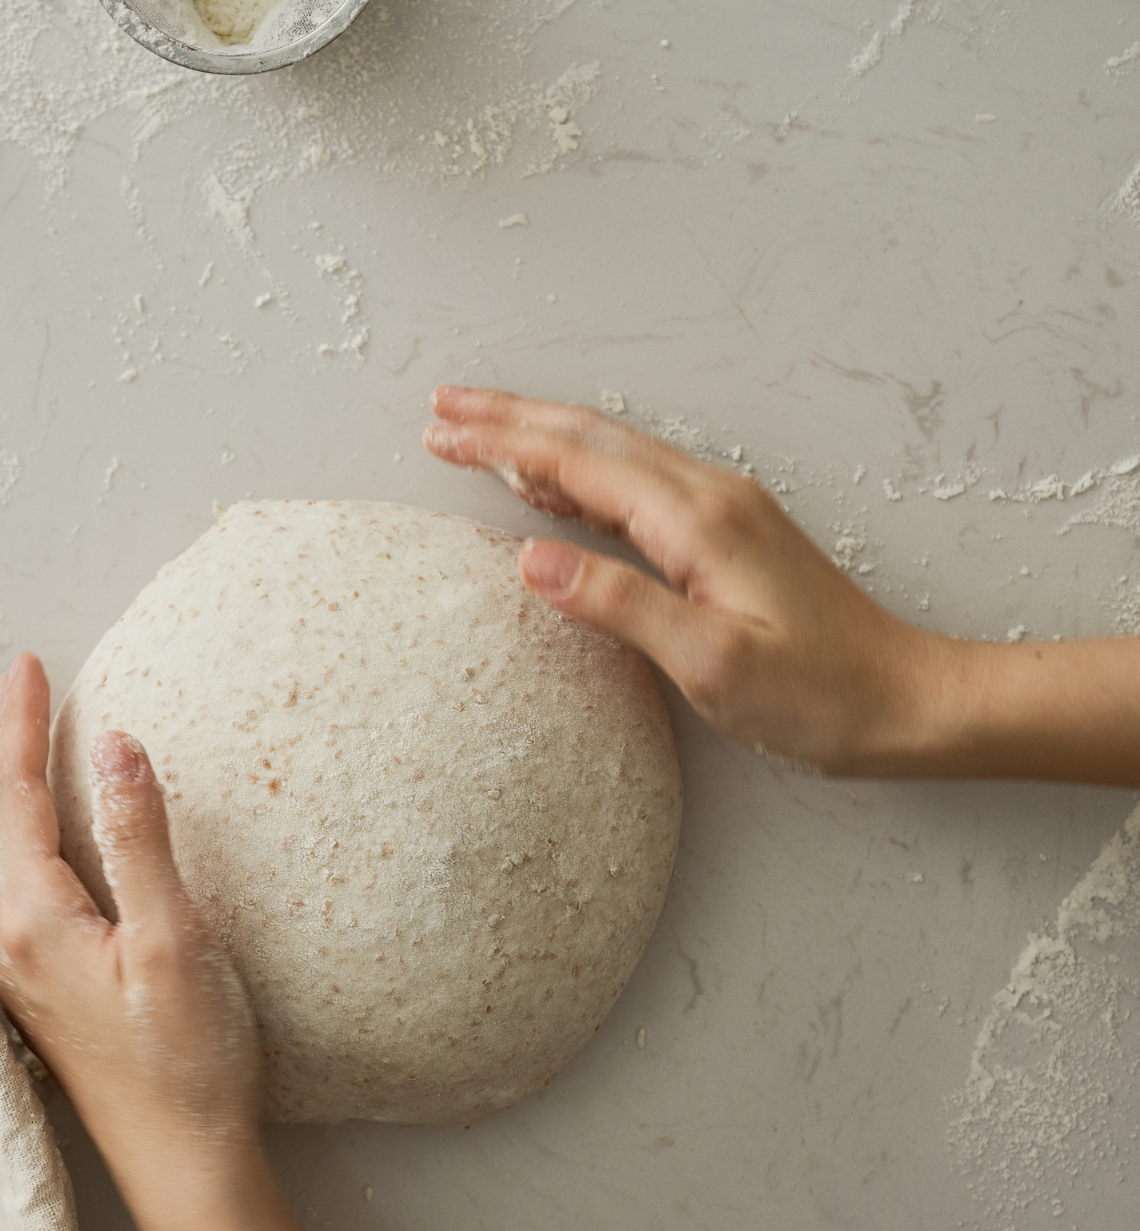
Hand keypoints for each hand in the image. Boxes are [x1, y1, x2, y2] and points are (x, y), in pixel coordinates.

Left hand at [0, 652, 488, 1230]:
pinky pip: (20, 887)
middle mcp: (11, 944)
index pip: (14, 795)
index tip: (29, 665)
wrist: (184, 1169)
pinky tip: (41, 836)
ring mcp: (23, 974)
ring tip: (17, 737)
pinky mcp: (46, 995)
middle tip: (20, 681)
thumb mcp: (175, 941)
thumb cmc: (187, 1064)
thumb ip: (141, 840)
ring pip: (2, 853)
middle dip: (4, 743)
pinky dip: (25, 835)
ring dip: (8, 788)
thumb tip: (116, 747)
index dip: (21, 724)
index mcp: (35, 921)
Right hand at [425, 386, 945, 774]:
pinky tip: (553, 486)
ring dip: (541, 439)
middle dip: (510, 421)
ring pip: (612, 453)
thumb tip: (531, 560)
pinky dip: (580, 473)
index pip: (580, 463)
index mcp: (699, 520)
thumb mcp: (711, 662)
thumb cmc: (819, 695)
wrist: (907, 700)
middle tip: (442, 411)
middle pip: (591, 437)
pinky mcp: (728, 533)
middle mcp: (711, 497)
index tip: (442, 433)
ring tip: (478, 435)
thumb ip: (619, 602)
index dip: (504, 445)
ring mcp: (722, 510)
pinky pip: (636, 484)